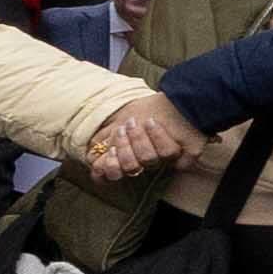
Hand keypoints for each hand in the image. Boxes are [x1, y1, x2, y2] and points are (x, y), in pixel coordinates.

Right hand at [76, 87, 197, 176]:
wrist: (173, 98)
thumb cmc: (143, 110)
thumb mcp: (118, 122)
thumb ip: (103, 141)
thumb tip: (92, 160)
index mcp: (125, 157)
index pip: (112, 176)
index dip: (111, 169)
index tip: (112, 151)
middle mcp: (143, 161)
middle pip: (130, 168)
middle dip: (125, 147)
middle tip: (123, 130)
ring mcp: (161, 159)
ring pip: (148, 160)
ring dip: (139, 139)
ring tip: (135, 122)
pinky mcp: (180, 155)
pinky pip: (166, 153)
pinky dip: (157, 135)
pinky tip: (152, 122)